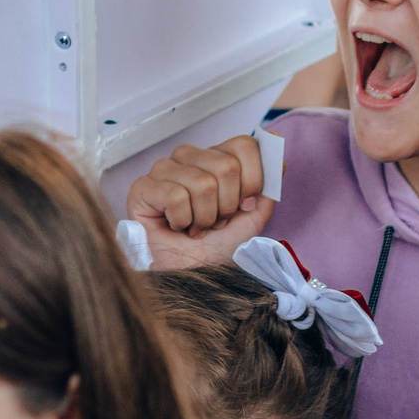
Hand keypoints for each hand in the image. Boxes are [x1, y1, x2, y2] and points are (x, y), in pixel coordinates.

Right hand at [125, 136, 268, 267]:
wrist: (189, 275)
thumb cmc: (217, 247)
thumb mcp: (253, 216)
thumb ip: (267, 183)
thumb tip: (275, 142)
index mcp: (217, 156)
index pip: (244, 144)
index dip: (253, 179)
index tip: (245, 204)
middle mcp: (190, 156)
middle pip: (227, 166)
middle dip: (228, 205)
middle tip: (216, 221)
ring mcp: (164, 168)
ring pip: (202, 184)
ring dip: (205, 217)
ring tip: (196, 226)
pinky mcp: (143, 186)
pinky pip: (175, 197)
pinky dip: (182, 221)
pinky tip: (175, 226)